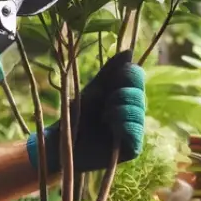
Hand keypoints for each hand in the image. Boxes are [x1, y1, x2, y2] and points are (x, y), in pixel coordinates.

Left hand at [27, 52, 145, 172]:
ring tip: (104, 116)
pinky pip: (136, 131)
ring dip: (118, 109)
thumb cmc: (75, 116)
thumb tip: (128, 52)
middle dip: (120, 93)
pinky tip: (110, 126)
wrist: (61, 143)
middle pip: (140, 92)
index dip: (127, 74)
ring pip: (138, 111)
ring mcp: (134, 130)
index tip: (111, 80)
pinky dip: (122, 125)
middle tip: (104, 102)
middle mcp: (133, 111)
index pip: (138, 75)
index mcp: (124, 93)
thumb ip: (109, 72)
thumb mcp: (90, 90)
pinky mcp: (132, 148)